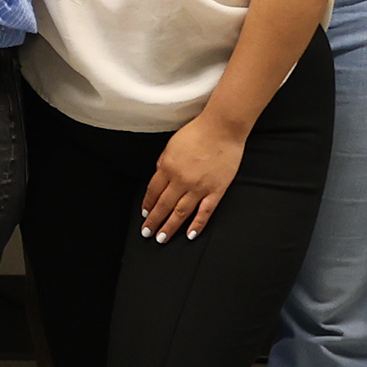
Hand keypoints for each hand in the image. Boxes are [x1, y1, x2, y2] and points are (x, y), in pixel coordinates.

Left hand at [139, 112, 246, 239]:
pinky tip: (190, 234)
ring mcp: (198, 187)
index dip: (147, 204)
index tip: (144, 213)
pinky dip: (197, 225)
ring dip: (170, 227)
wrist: (222, 128)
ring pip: (181, 212)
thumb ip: (164, 162)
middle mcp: (180, 180)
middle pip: (163, 205)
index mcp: (167, 167)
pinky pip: (205, 212)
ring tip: (162, 238)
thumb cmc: (198, 132)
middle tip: (147, 233)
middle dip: (153, 221)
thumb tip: (159, 175)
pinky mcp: (216, 190)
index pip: (153, 191)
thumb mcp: (172, 144)